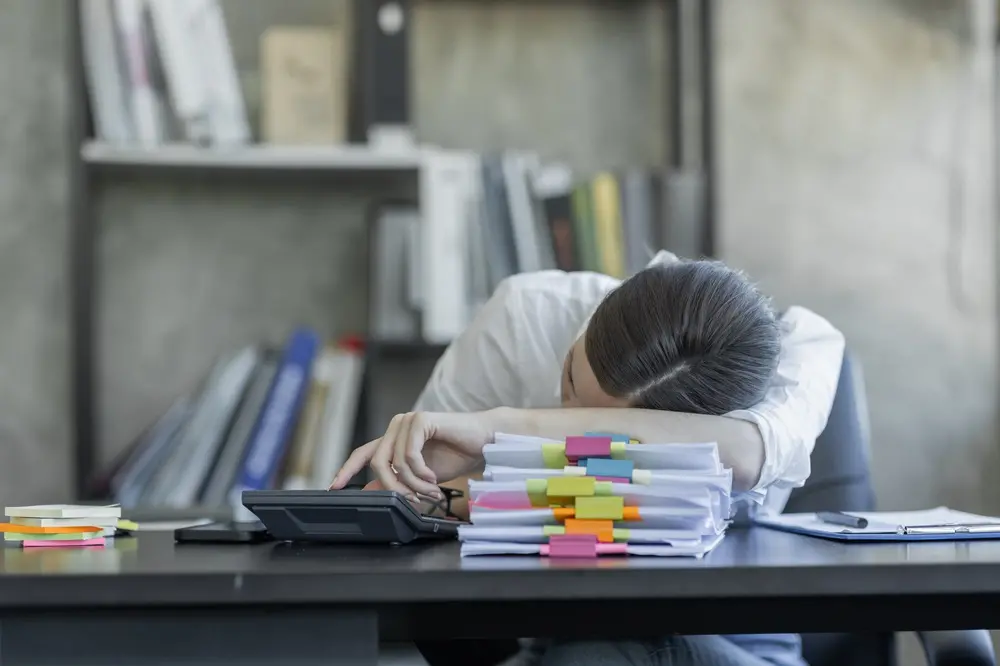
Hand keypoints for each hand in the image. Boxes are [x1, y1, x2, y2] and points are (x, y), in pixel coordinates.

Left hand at [328, 410, 498, 499]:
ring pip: (394, 463)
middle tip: (413, 502)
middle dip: (392, 488)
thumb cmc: (455, 455)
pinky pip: (409, 455)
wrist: (483, 442)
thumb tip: (373, 491)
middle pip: (377, 463)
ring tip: (431, 492)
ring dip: (413, 484)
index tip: (334, 487)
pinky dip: (420, 472)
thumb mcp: (420, 476)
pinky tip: (434, 478)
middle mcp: (397, 426)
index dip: (347, 470)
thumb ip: (397, 480)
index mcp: (394, 438)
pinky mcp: (420, 420)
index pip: (363, 453)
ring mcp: (407, 420)